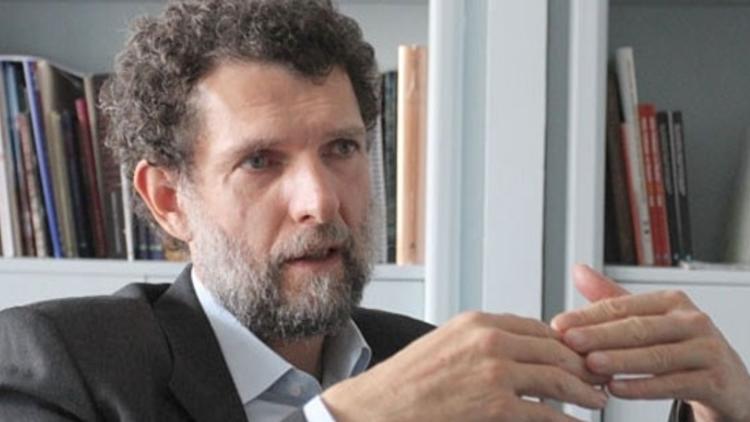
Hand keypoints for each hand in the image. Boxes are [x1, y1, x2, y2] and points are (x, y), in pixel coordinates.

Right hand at [323, 311, 607, 421]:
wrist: (376, 410)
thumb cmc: (406, 384)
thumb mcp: (444, 346)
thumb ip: (480, 343)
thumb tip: (514, 352)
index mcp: (477, 322)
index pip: (537, 327)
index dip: (564, 344)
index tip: (578, 356)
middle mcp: (489, 339)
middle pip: (555, 349)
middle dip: (583, 366)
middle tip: (600, 378)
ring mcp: (495, 371)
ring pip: (559, 378)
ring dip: (585, 391)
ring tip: (598, 400)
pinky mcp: (497, 406)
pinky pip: (547, 414)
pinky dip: (568, 421)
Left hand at [551, 264, 749, 421]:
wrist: (730, 382)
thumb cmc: (682, 348)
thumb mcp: (648, 320)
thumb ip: (612, 299)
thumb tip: (578, 271)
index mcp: (671, 301)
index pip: (622, 306)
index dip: (588, 316)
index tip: (559, 324)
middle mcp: (692, 321)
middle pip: (639, 328)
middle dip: (600, 335)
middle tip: (570, 341)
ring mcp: (706, 350)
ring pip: (656, 356)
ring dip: (620, 361)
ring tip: (591, 364)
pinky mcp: (714, 380)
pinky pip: (673, 383)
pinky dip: (643, 387)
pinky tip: (617, 390)